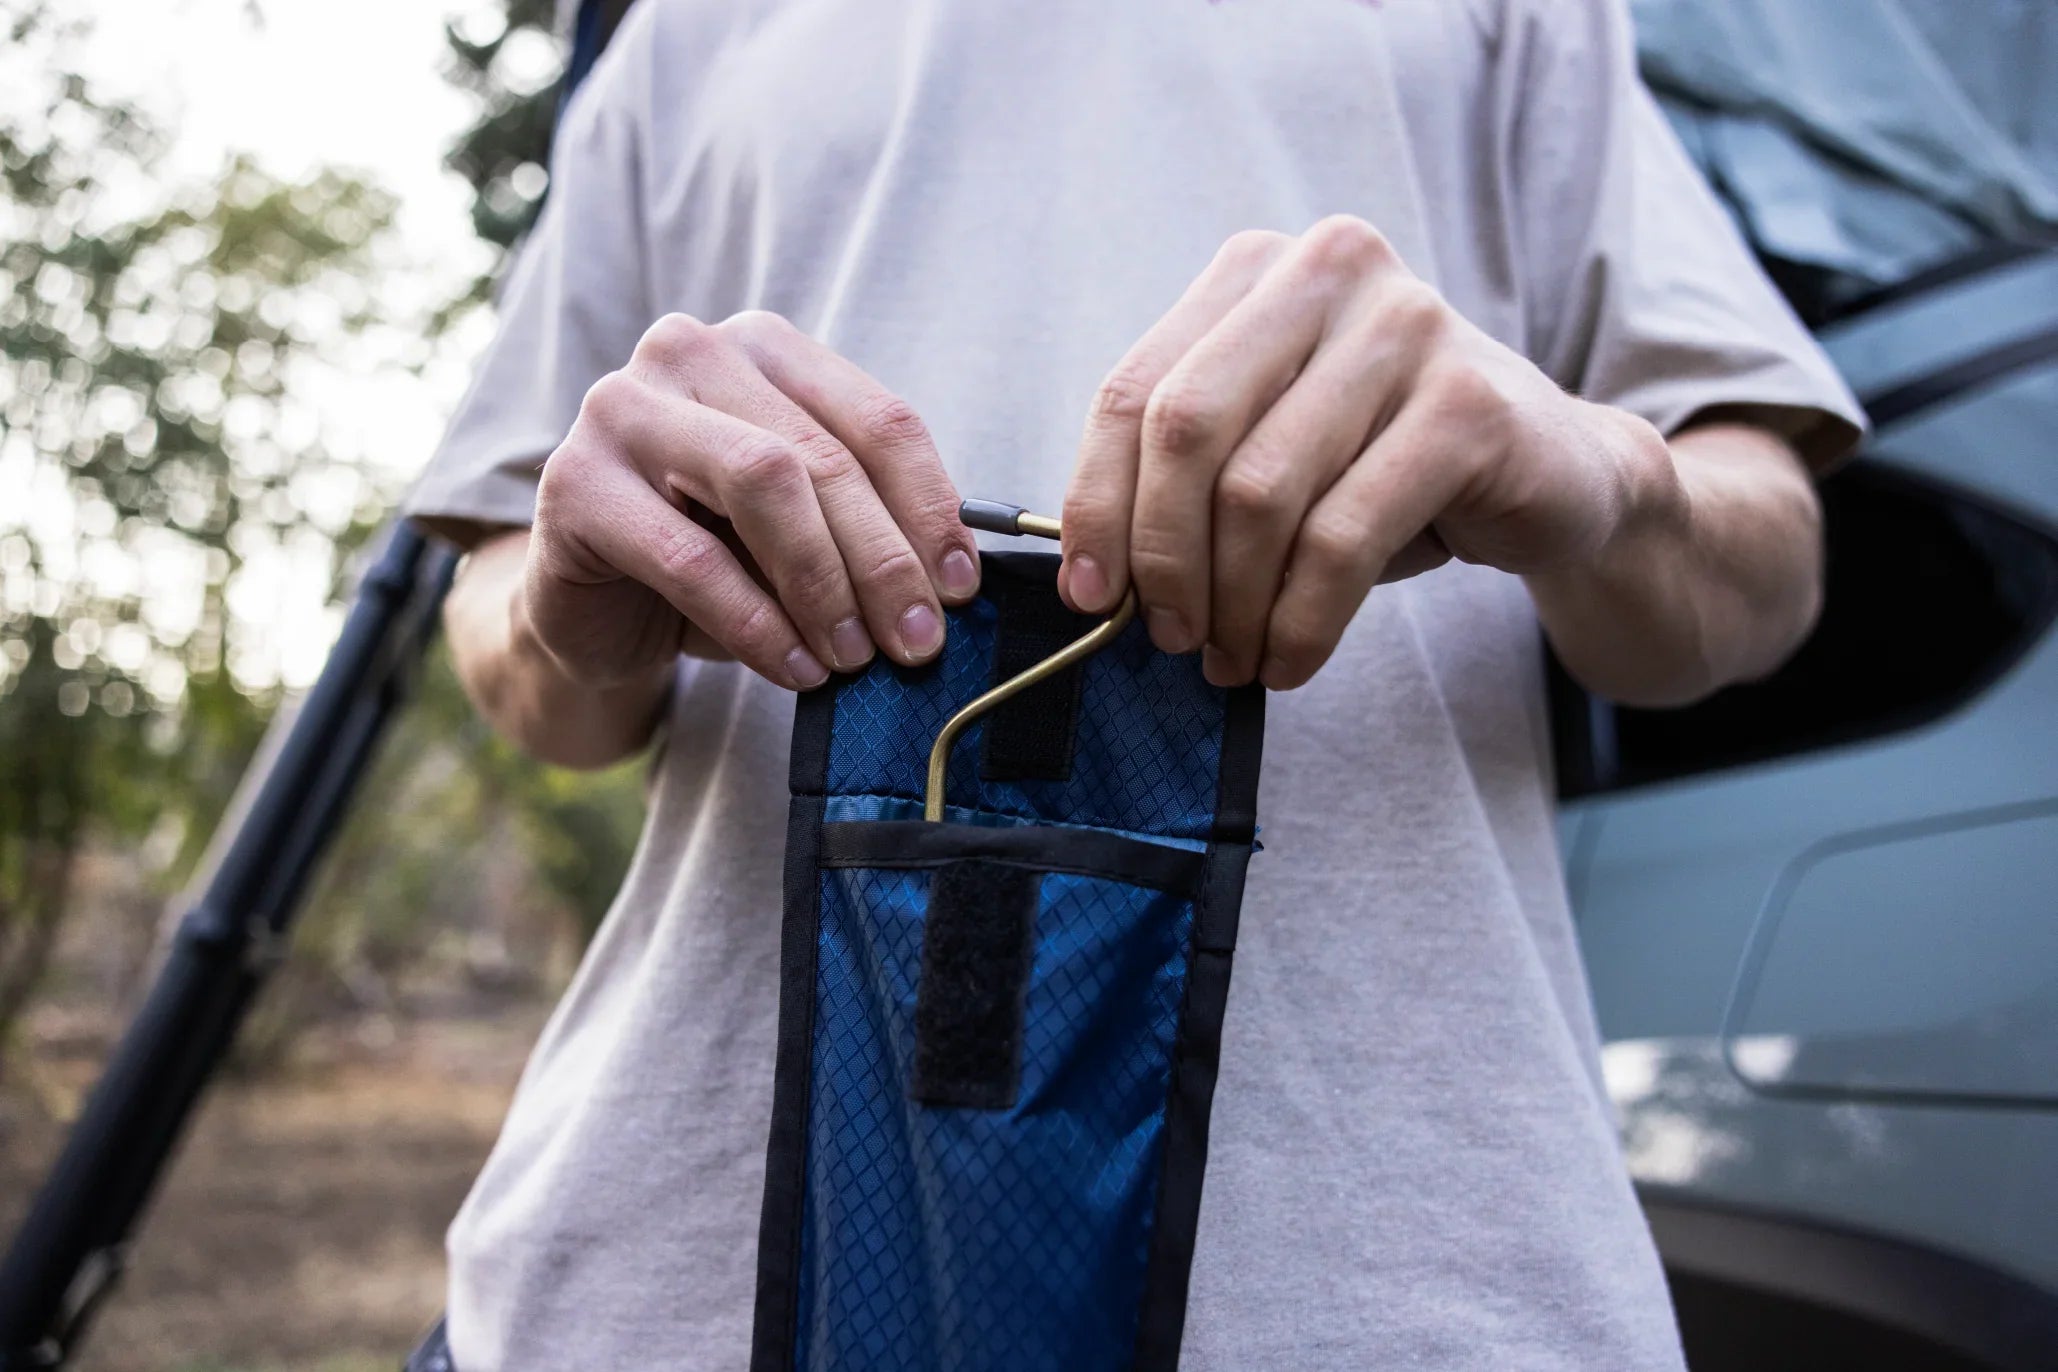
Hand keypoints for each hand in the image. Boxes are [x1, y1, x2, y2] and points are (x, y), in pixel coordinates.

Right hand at [526, 311, 980, 690]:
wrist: (597, 606)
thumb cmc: (717, 555)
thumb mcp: (805, 530)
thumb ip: (868, 524)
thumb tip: (955, 578)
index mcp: (763, 347)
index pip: (877, 419)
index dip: (931, 508)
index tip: (961, 588)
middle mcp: (688, 353)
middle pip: (821, 456)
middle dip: (883, 560)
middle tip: (917, 641)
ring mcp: (621, 409)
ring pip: (760, 483)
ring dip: (823, 584)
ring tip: (854, 657)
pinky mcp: (574, 484)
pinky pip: (690, 558)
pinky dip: (757, 624)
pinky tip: (795, 669)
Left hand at [1059, 216, 1677, 689]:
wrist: (1557, 477)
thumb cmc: (1385, 469)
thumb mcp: (1271, 449)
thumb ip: (1184, 476)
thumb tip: (1089, 576)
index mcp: (1257, 269)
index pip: (1135, 391)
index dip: (1097, 505)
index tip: (1089, 597)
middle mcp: (1329, 270)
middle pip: (1187, 431)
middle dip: (1163, 557)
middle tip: (1170, 639)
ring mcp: (1407, 326)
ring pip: (1261, 492)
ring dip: (1234, 604)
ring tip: (1234, 660)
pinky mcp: (1468, 405)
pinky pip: (1341, 538)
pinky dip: (1300, 620)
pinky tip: (1290, 659)